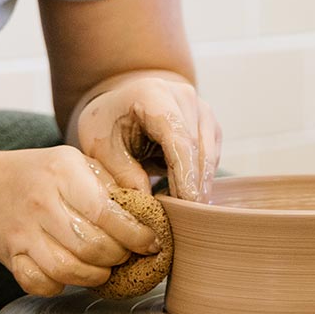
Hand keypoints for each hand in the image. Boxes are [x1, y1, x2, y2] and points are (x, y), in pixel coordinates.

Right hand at [0, 145, 162, 296]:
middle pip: (91, 247)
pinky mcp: (10, 256)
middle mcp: (41, 200)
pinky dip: (60, 285)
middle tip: (125, 253)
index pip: (105, 213)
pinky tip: (70, 271)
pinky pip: (41, 284)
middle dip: (118, 257)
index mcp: (62, 171)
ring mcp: (22, 230)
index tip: (151, 243)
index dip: (135, 234)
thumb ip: (111, 184)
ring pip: (68, 271)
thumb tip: (151, 214)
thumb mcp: (76, 162)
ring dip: (95, 275)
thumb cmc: (43, 174)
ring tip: (103, 265)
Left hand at [76, 75, 221, 200]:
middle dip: (193, 185)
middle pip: (198, 147)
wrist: (116, 106)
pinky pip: (212, 154)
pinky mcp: (207, 121)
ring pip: (210, 153)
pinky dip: (201, 176)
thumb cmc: (106, 125)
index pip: (178, 139)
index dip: (185, 175)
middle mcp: (182, 95)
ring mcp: (199, 106)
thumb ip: (124, 174)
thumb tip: (150, 206)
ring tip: (185, 212)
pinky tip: (186, 195)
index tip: (187, 205)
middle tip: (185, 219)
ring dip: (200, 184)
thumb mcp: (103, 149)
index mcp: (152, 94)